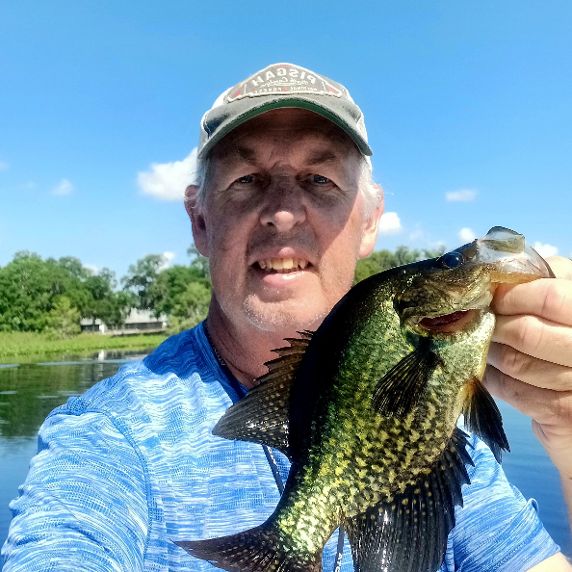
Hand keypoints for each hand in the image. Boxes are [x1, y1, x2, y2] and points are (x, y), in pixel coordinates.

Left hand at [484, 256, 571, 477]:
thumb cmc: (570, 333)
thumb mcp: (567, 297)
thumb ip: (542, 279)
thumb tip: (496, 272)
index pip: (549, 298)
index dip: (512, 296)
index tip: (492, 295)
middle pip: (526, 333)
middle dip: (494, 326)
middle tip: (481, 321)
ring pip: (515, 363)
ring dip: (489, 352)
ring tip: (485, 343)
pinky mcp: (561, 414)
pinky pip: (513, 391)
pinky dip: (493, 377)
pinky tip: (491, 368)